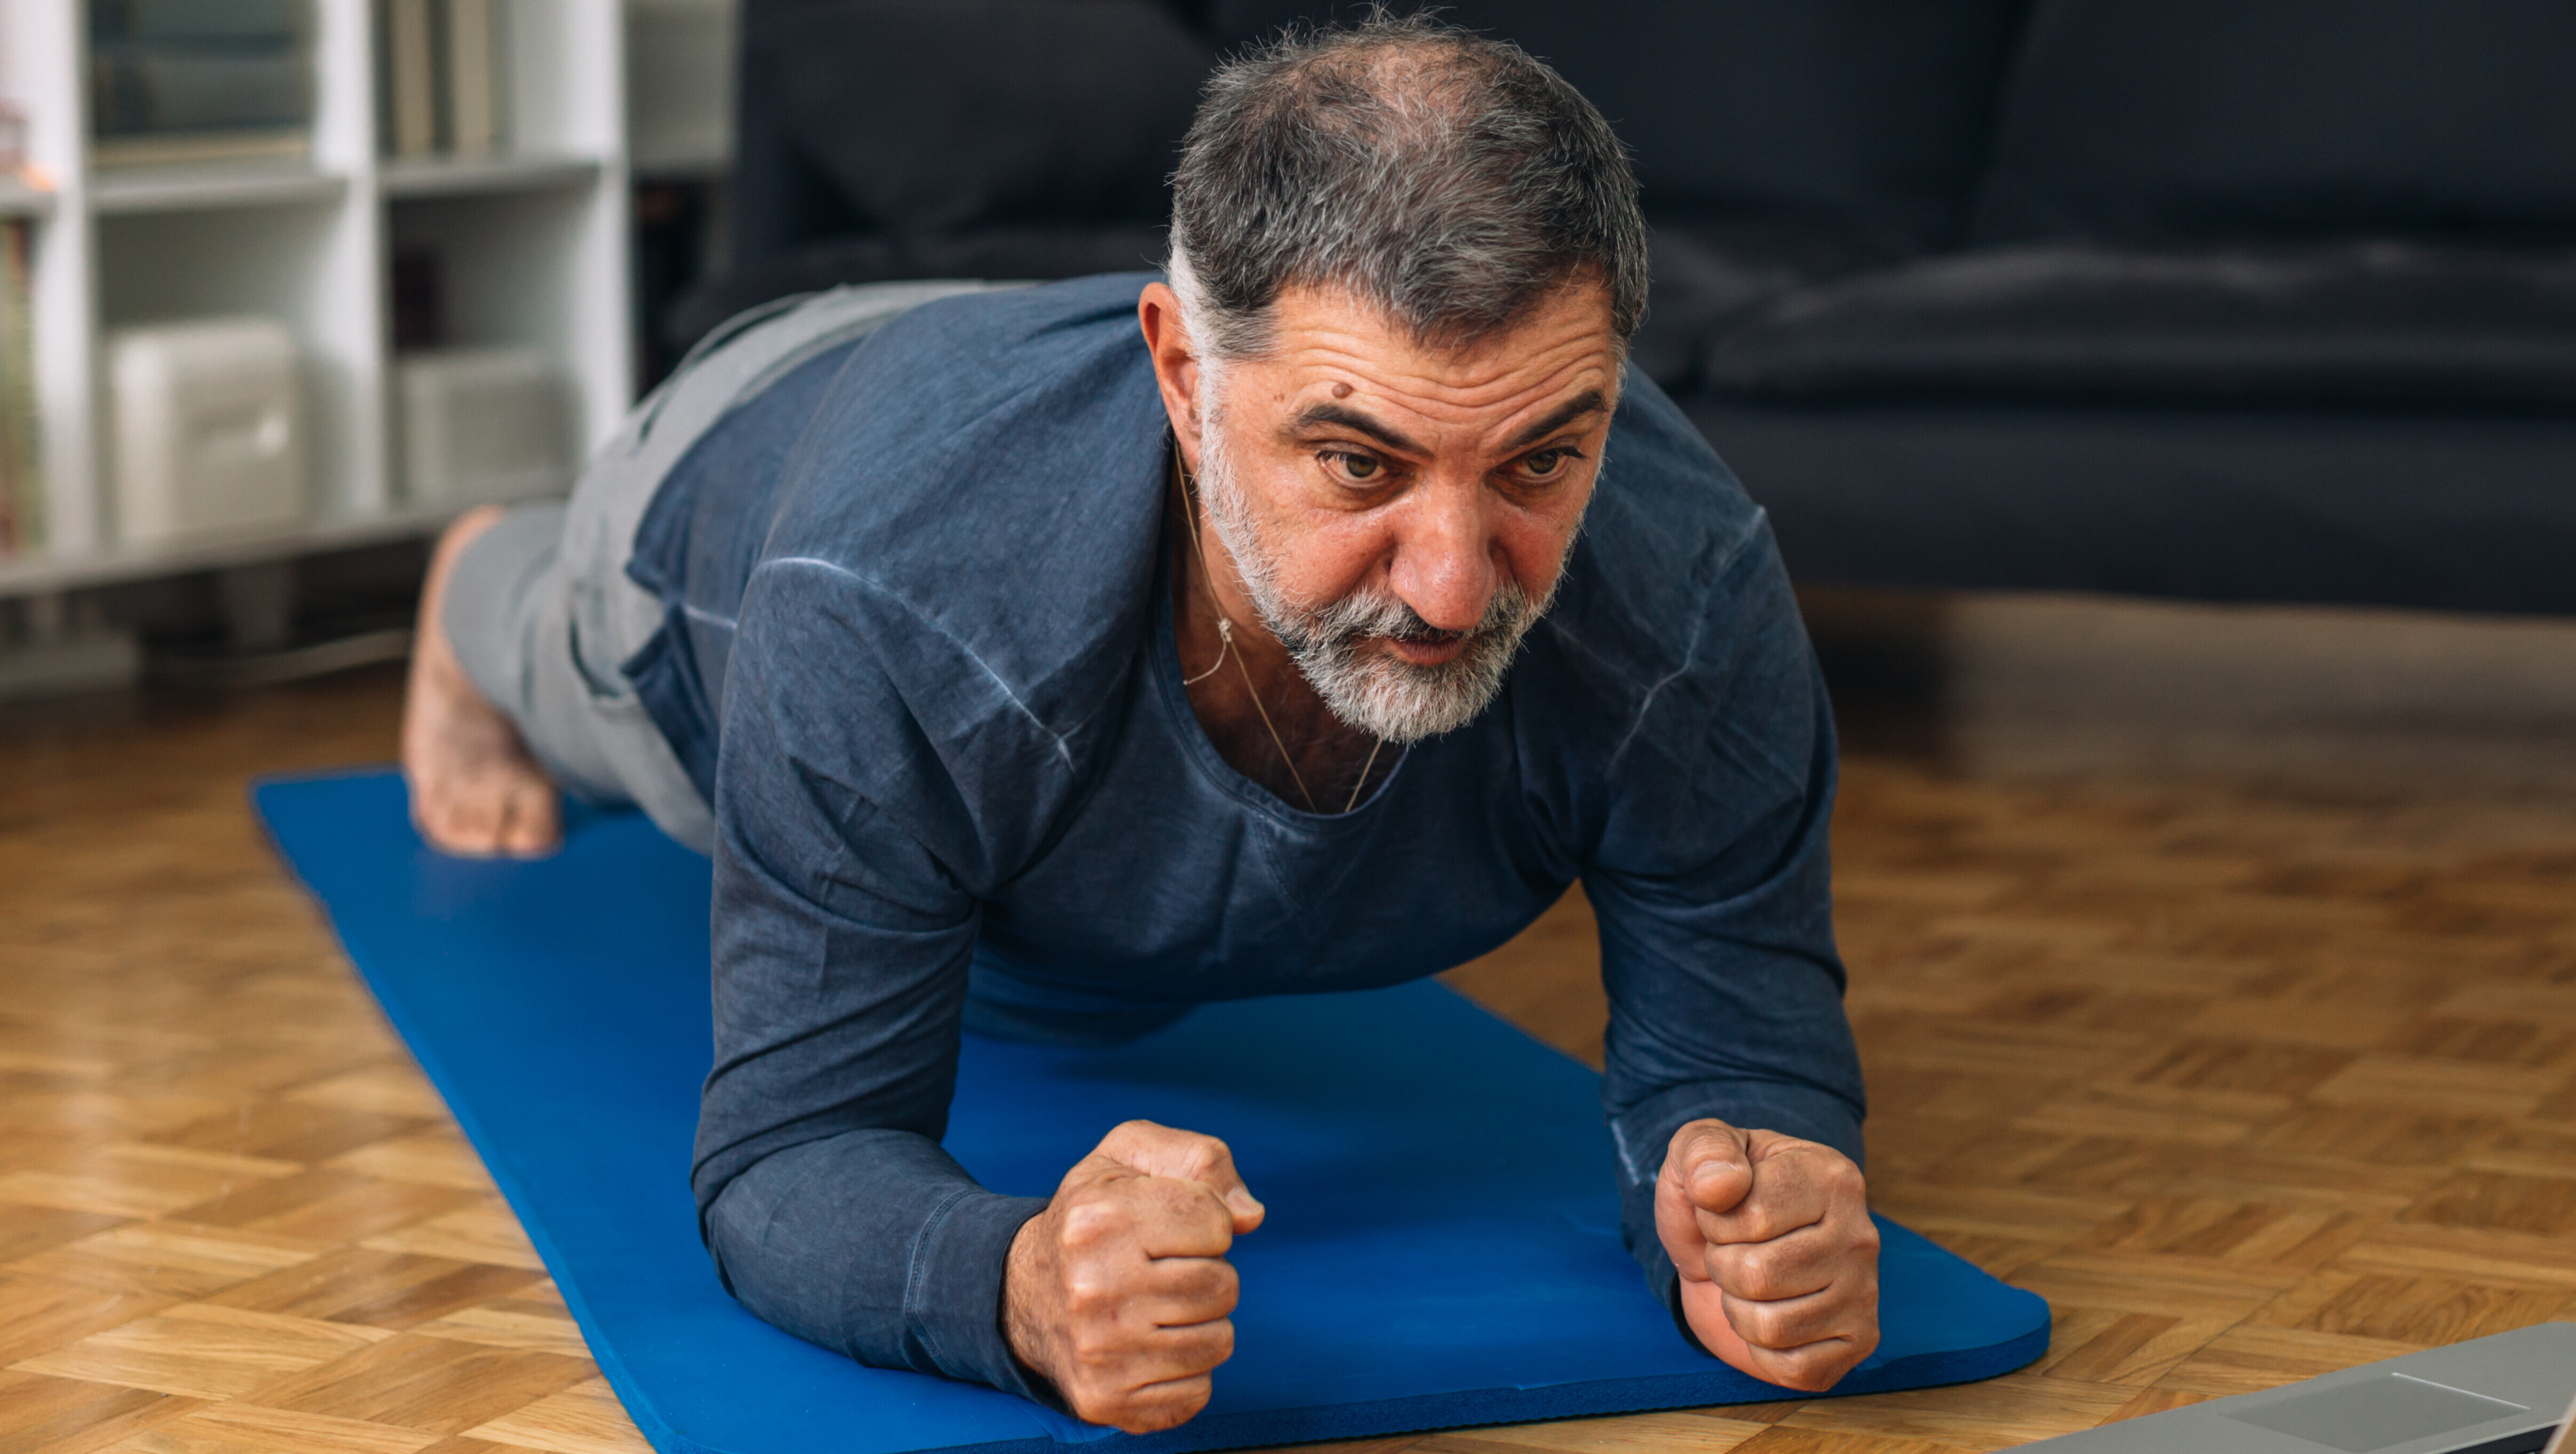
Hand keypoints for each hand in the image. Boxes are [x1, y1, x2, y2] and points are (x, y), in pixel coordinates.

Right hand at [1004, 1120, 1264, 1431]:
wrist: (1021, 1291)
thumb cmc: (1094, 1217)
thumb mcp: (1130, 1157)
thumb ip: (1202, 1160)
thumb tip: (1250, 1215)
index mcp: (1099, 1218)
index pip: (1216, 1221)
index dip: (1207, 1221)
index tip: (1173, 1226)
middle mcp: (1093, 1287)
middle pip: (1222, 1285)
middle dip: (1207, 1272)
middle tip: (1165, 1269)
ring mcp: (1099, 1350)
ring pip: (1218, 1341)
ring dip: (1201, 1322)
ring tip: (1158, 1306)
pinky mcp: (1105, 1399)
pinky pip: (1198, 1392)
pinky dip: (1186, 1370)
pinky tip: (1150, 1347)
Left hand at [1655, 1118, 1878, 1390]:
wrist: (1732, 1245)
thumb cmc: (1720, 1198)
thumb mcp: (1699, 1152)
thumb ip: (1703, 1151)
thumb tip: (1718, 1187)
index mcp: (1829, 1176)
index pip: (1751, 1217)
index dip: (1714, 1222)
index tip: (1721, 1212)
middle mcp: (1860, 1234)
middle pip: (1758, 1276)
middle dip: (1724, 1267)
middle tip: (1734, 1251)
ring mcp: (1865, 1291)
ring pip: (1770, 1326)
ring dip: (1739, 1309)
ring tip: (1750, 1282)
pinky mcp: (1860, 1340)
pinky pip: (1792, 1367)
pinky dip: (1762, 1349)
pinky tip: (1771, 1313)